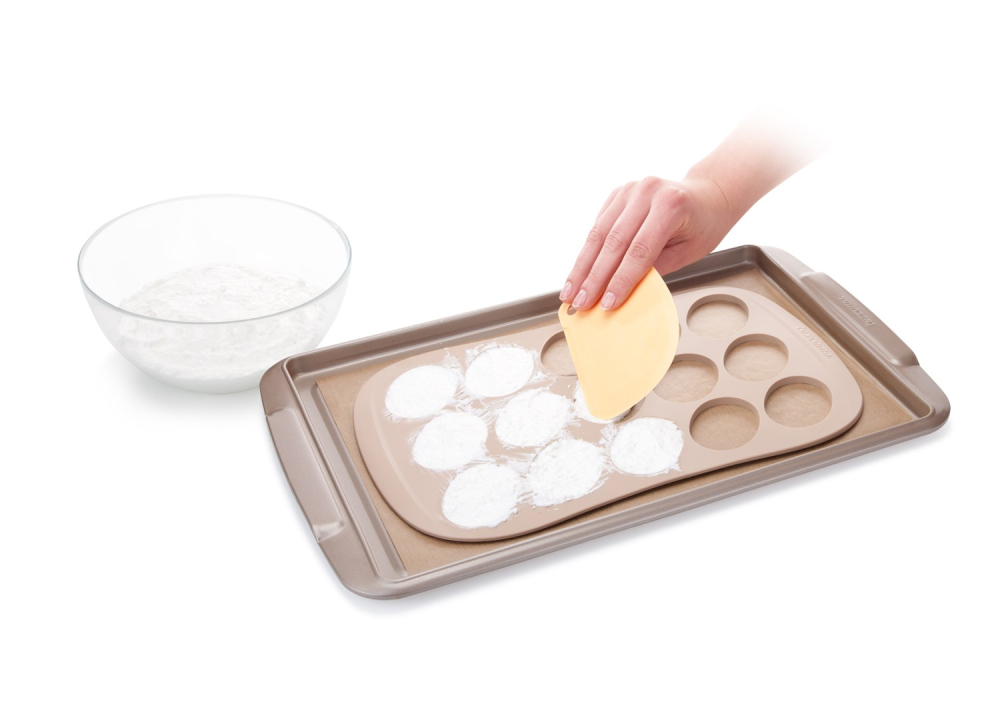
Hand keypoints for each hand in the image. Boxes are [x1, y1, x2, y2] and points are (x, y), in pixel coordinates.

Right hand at [560, 175, 735, 310]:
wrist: (708, 194)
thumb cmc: (703, 224)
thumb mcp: (688, 252)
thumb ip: (656, 268)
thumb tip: (623, 291)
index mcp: (670, 205)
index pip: (639, 250)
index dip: (620, 280)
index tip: (607, 303)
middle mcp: (647, 192)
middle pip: (613, 242)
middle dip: (594, 277)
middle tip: (581, 302)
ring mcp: (629, 189)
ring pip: (599, 234)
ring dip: (582, 267)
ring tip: (570, 292)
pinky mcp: (617, 194)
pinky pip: (598, 226)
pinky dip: (587, 251)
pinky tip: (577, 272)